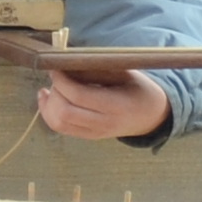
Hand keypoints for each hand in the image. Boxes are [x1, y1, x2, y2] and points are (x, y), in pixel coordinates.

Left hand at [36, 67, 174, 141]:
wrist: (152, 116)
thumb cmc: (138, 89)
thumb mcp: (124, 73)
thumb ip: (96, 71)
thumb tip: (65, 66)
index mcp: (116, 105)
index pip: (78, 95)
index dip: (61, 81)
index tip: (55, 68)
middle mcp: (104, 123)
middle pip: (65, 111)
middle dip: (55, 92)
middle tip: (57, 78)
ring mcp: (95, 133)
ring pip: (59, 123)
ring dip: (48, 104)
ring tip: (49, 89)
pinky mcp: (89, 136)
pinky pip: (61, 128)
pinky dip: (49, 114)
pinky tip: (48, 99)